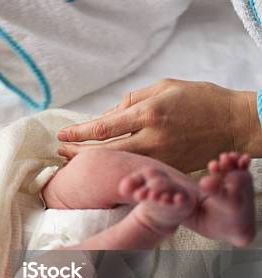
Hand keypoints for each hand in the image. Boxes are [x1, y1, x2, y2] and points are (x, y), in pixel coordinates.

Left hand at [57, 79, 258, 171]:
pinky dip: (116, 170)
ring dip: (93, 164)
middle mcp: (152, 138)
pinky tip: (103, 169)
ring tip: (73, 162)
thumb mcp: (164, 87)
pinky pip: (136, 171)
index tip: (61, 135)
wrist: (234, 124)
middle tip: (60, 152)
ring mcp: (160, 157)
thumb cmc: (199, 100)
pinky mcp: (167, 170)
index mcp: (149, 114)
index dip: (78, 133)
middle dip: (77, 152)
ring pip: (117, 165)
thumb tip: (106, 117)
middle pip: (104, 151)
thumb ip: (131, 101)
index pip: (102, 127)